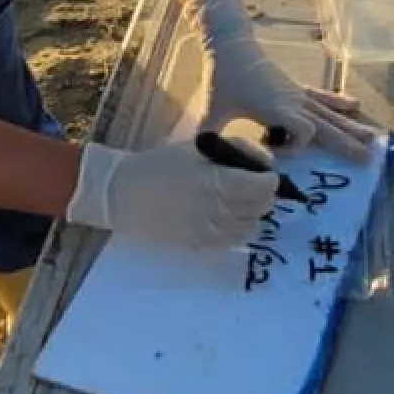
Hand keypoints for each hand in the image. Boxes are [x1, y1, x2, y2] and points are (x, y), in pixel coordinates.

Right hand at [65, 139, 278, 248]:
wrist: (124, 194)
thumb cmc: (161, 165)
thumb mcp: (200, 147)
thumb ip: (237, 149)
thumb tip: (266, 163)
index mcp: (217, 182)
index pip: (264, 187)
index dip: (269, 179)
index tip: (264, 174)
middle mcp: (216, 211)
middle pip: (262, 208)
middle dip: (263, 196)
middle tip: (251, 185)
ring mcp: (208, 233)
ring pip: (251, 228)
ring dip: (252, 214)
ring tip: (238, 202)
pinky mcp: (200, 246)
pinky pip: (233, 242)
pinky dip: (238, 230)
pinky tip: (226, 217)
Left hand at [182, 0, 376, 160]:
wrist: (231, 44)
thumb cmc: (222, 77)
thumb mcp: (211, 110)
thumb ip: (208, 138)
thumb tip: (204, 160)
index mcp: (278, 108)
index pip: (303, 132)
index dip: (296, 146)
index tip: (276, 152)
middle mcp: (293, 101)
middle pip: (327, 125)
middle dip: (346, 144)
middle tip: (368, 161)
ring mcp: (297, 93)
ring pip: (329, 113)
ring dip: (350, 127)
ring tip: (372, 140)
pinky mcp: (295, 87)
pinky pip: (321, 97)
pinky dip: (337, 103)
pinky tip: (355, 107)